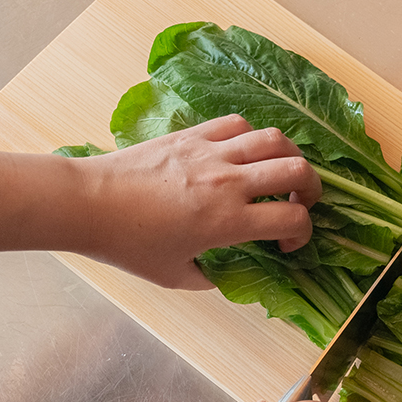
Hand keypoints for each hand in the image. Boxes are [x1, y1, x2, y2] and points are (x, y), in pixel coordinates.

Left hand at [75, 115, 321, 288]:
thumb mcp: (174, 275)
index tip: (285, 244)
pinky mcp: (192, 134)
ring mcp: (211, 153)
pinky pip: (237, 124)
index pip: (292, 220)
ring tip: (281, 170)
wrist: (89, 203)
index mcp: (227, 221)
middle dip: (312, 189)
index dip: (302, 234)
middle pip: (296, 171)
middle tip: (302, 202)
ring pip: (274, 139)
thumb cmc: (128, 244)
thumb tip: (226, 273)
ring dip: (288, 156)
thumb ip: (209, 277)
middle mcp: (227, 182)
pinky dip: (250, 136)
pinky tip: (242, 152)